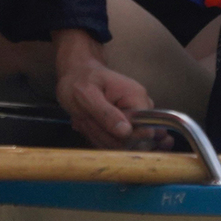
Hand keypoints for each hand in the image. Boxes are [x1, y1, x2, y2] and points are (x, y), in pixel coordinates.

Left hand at [53, 29, 154, 148]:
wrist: (78, 75)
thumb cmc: (81, 80)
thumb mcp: (87, 95)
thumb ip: (106, 114)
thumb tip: (127, 132)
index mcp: (137, 97)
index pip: (142, 131)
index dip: (119, 134)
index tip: (97, 121)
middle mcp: (142, 109)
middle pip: (129, 140)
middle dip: (103, 133)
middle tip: (87, 117)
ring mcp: (135, 119)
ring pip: (120, 144)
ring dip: (98, 134)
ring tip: (88, 117)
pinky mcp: (127, 127)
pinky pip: (115, 143)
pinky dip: (98, 136)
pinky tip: (91, 122)